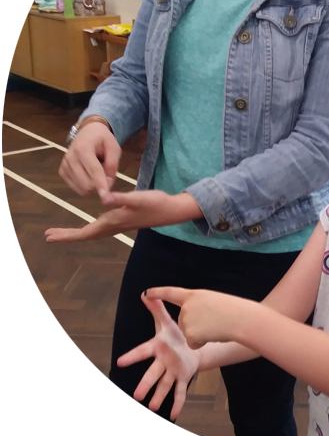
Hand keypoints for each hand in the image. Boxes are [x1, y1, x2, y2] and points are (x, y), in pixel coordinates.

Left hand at [44, 191, 201, 242]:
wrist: (171, 210)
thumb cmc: (155, 203)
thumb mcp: (137, 198)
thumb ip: (119, 198)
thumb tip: (103, 199)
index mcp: (113, 221)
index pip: (85, 232)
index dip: (67, 235)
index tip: (50, 237)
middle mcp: (113, 225)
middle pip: (86, 234)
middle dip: (68, 235)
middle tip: (49, 236)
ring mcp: (119, 224)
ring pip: (93, 232)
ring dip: (77, 232)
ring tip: (63, 232)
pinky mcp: (124, 220)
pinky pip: (101, 227)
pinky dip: (90, 227)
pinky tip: (90, 224)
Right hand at [59, 122, 120, 202]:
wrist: (87, 132)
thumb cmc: (102, 139)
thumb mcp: (114, 147)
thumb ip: (112, 165)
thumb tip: (108, 183)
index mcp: (83, 149)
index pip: (94, 171)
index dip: (101, 185)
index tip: (106, 197)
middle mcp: (70, 158)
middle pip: (87, 183)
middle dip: (100, 185)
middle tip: (107, 175)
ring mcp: (64, 165)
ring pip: (81, 188)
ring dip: (93, 186)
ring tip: (97, 173)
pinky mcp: (62, 172)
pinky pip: (75, 188)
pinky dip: (85, 186)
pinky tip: (89, 175)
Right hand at [117, 292, 200, 419]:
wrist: (191, 346)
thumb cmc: (174, 335)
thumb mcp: (166, 322)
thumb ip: (157, 309)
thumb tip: (146, 293)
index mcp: (157, 347)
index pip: (143, 352)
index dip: (132, 357)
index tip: (120, 362)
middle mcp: (162, 362)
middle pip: (152, 373)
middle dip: (145, 384)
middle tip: (137, 395)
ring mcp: (172, 371)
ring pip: (164, 385)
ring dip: (159, 396)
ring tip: (153, 407)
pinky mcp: (183, 377)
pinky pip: (180, 391)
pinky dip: (178, 403)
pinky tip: (174, 415)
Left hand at [146, 287, 253, 349]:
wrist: (240, 318)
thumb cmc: (232, 309)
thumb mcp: (212, 300)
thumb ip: (198, 305)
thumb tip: (192, 317)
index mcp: (193, 294)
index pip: (171, 293)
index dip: (158, 293)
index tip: (146, 293)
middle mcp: (186, 306)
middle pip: (184, 320)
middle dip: (196, 325)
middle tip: (214, 320)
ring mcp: (186, 320)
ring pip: (188, 333)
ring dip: (200, 334)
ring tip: (215, 326)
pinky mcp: (188, 334)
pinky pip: (192, 343)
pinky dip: (201, 343)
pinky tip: (212, 335)